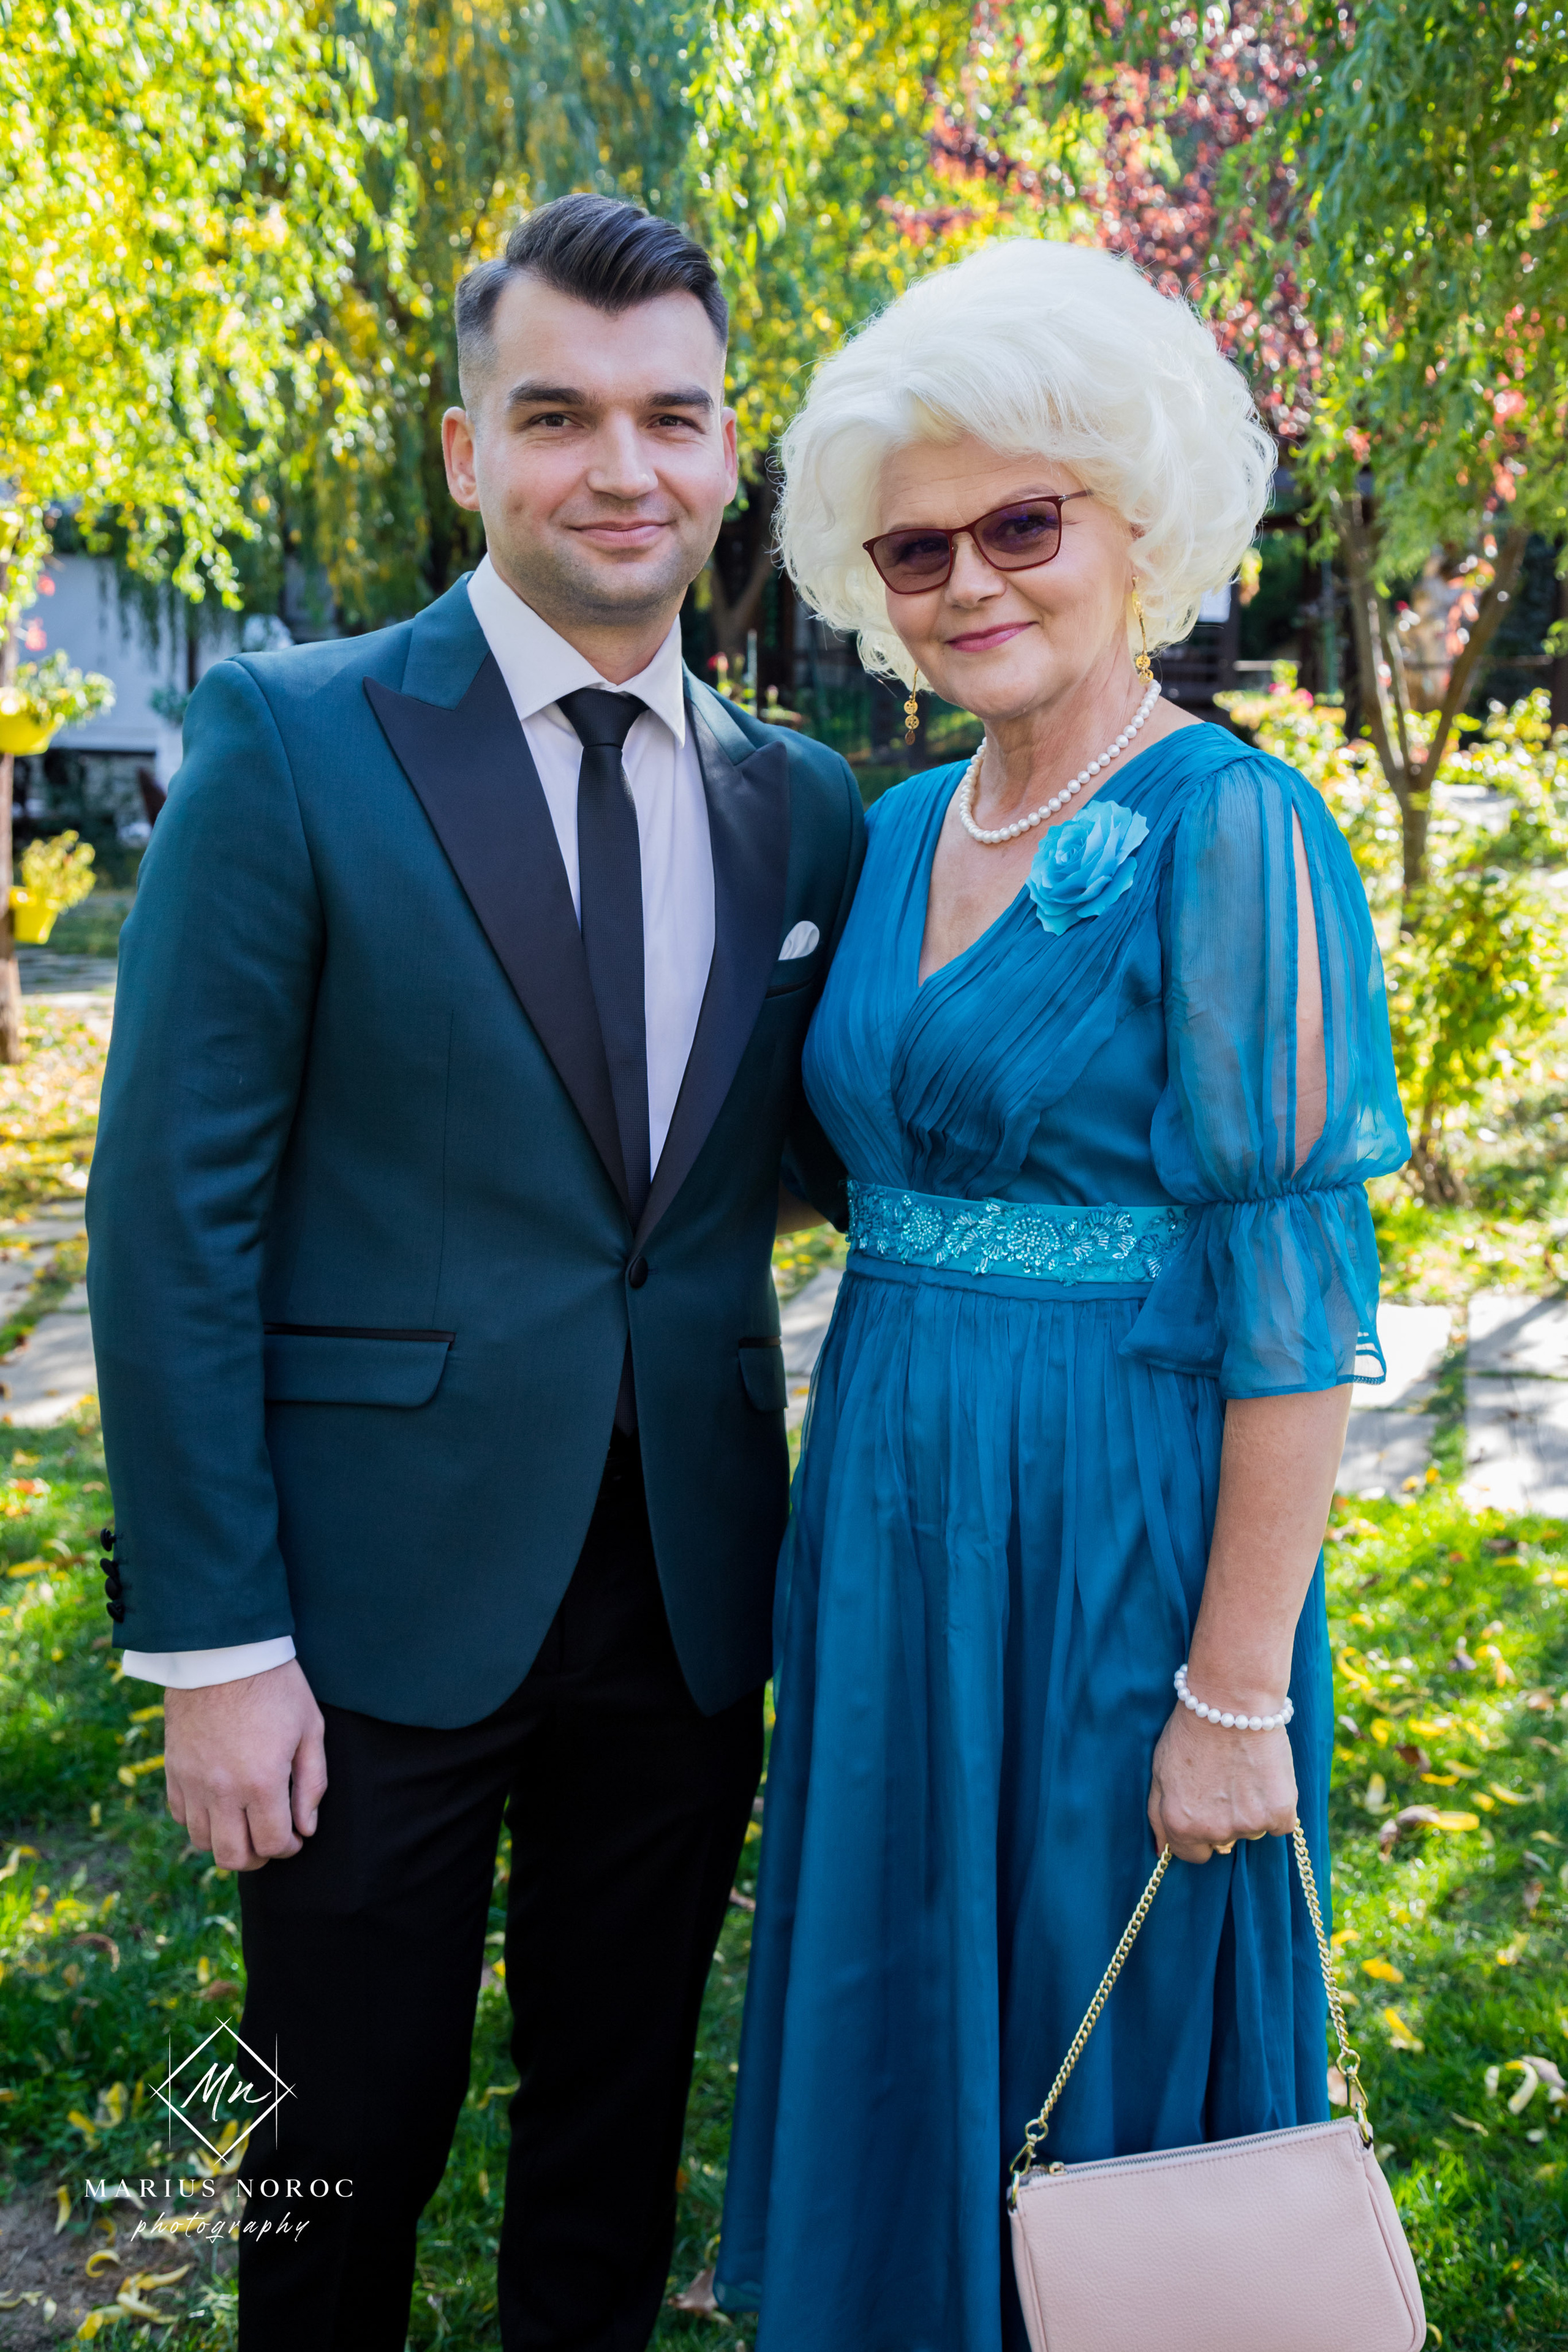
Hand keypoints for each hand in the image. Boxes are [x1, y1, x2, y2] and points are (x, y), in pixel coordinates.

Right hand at [164, 1659, 326, 1871]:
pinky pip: (180, 1816)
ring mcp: (192, 1783)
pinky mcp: (172, 1771)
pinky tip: (219, 1803)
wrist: (221, 1652)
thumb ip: (312, 1784)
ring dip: (227, 1841)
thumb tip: (307, 1828)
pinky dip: (199, 1820)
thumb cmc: (275, 1686)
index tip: (296, 1836)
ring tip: (245, 1822)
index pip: (273, 1844)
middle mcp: (222, 1790)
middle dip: (257, 1857)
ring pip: (203, 1842)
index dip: (290, 1848)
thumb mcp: (310, 1728)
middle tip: (271, 1839)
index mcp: (261, 1781)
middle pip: (233, 1856)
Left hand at [1147, 1703, 1297, 1864]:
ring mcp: (1249, 1824)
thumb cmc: (1191, 1732)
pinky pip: (1281, 1824)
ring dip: (1251, 1810)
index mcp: (1181, 1824)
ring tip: (1244, 1772)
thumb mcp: (1159, 1771)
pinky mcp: (1279, 1813)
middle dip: (1224, 1820)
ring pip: (1253, 1830)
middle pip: (1224, 1842)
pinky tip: (1265, 1777)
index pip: (1192, 1855)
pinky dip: (1277, 1806)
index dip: (1198, 1834)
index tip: (1206, 1812)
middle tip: (1225, 1783)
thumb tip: (1161, 1852)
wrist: (1230, 1702)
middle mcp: (1214, 1831)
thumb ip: (1158, 1815)